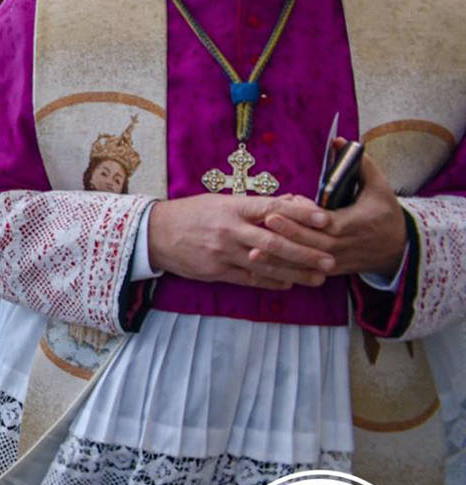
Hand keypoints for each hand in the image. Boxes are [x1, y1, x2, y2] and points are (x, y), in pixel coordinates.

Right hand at [147, 192, 334, 289]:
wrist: (154, 234)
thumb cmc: (192, 214)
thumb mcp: (221, 201)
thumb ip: (256, 205)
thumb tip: (293, 203)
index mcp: (232, 207)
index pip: (273, 209)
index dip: (302, 215)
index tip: (325, 220)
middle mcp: (229, 230)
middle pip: (275, 242)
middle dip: (306, 253)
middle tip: (330, 260)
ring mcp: (223, 253)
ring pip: (266, 265)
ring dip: (296, 273)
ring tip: (318, 278)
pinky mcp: (216, 271)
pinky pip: (250, 279)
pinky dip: (272, 282)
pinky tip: (289, 284)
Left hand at [256, 146, 407, 276]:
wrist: (399, 248)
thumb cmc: (386, 213)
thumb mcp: (380, 187)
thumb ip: (361, 165)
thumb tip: (340, 141)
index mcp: (356, 223)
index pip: (328, 223)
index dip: (306, 220)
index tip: (284, 211)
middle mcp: (345, 244)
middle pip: (313, 243)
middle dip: (288, 234)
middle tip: (264, 222)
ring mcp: (338, 260)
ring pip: (306, 261)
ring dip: (280, 258)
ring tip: (252, 251)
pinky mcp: (332, 270)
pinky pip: (306, 272)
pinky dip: (285, 270)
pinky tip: (263, 267)